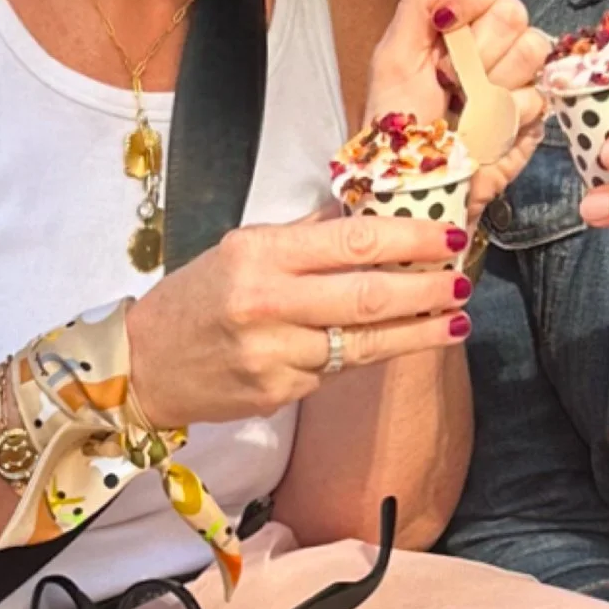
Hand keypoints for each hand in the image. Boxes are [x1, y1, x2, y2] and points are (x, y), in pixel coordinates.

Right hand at [126, 213, 474, 427]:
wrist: (144, 364)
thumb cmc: (201, 296)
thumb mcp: (244, 248)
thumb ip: (308, 236)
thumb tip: (372, 214)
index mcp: (260, 255)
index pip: (351, 242)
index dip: (408, 239)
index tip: (448, 236)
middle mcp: (267, 304)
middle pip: (367, 297)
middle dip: (426, 289)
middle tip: (463, 282)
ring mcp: (273, 355)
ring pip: (363, 343)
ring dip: (417, 332)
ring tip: (455, 321)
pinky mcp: (277, 395)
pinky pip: (337, 371)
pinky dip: (369, 356)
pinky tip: (396, 344)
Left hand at [364, 0, 549, 216]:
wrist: (412, 186)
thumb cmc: (397, 123)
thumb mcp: (392, 55)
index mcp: (464, 13)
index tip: (446, 21)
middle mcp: (499, 38)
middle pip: (514, 11)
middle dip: (472, 48)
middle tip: (445, 78)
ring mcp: (522, 76)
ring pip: (531, 51)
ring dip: (485, 85)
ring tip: (460, 107)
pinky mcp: (537, 115)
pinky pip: (534, 99)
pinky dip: (498, 119)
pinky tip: (478, 133)